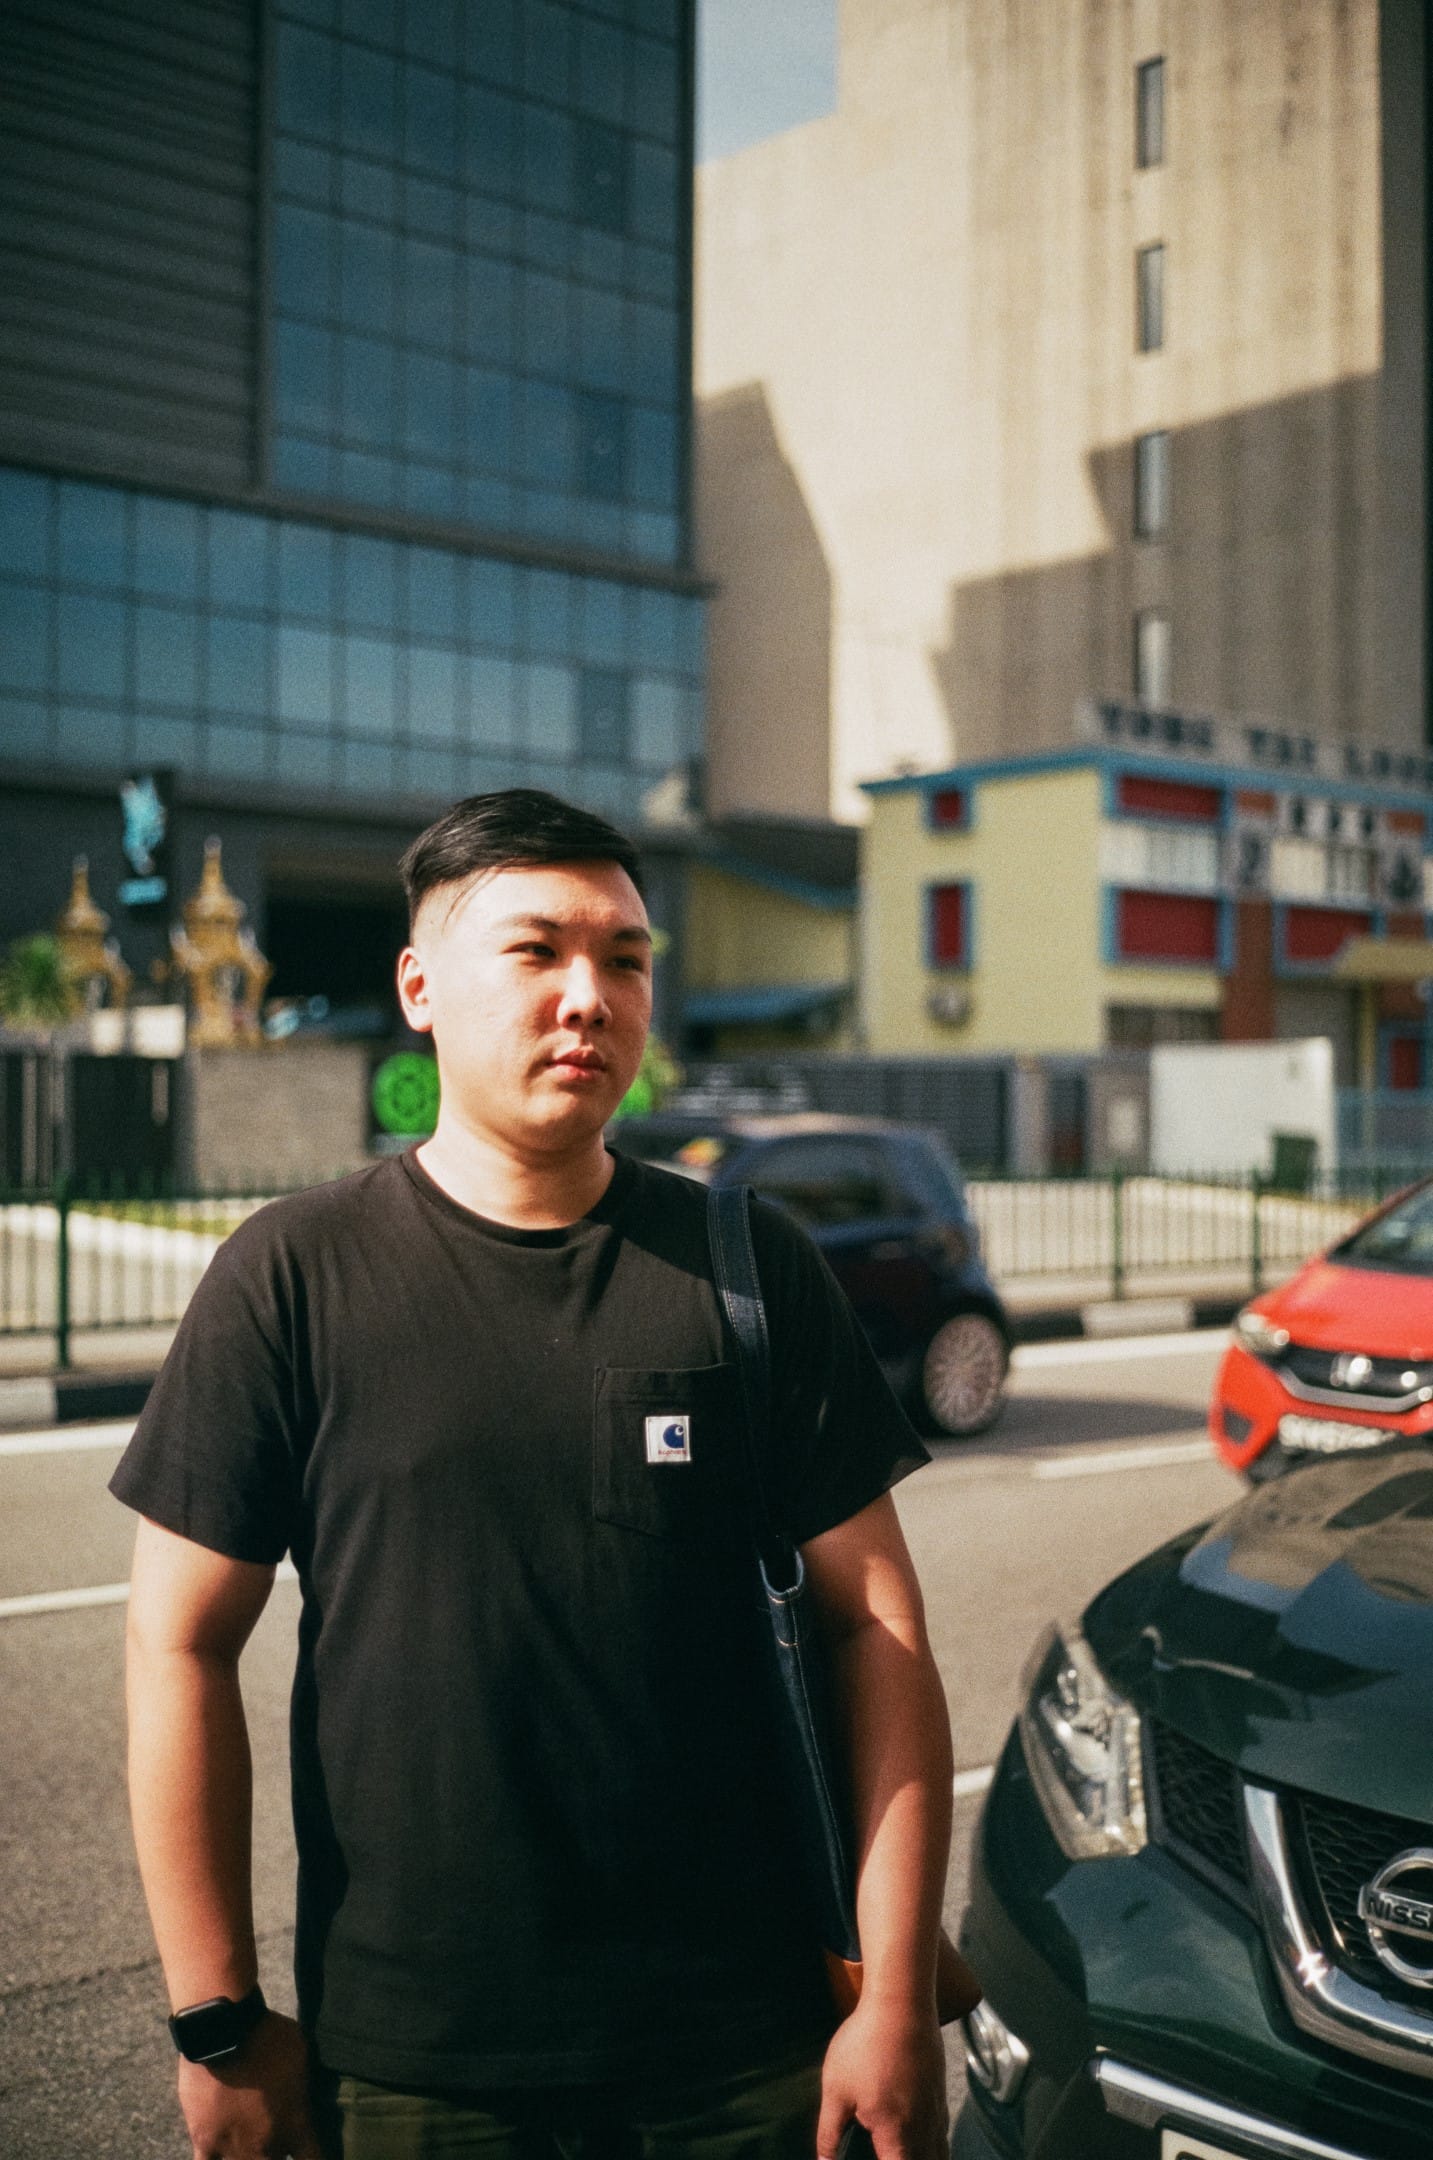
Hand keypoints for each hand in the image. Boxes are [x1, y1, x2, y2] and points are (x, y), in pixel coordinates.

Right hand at [178, 2010, 327, 2159]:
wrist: (223, 2031)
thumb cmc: (268, 2035)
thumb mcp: (303, 2053)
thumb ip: (306, 2082)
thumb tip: (308, 2088)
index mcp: (296, 2126)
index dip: (316, 2159)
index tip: (311, 2152)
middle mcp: (267, 2145)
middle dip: (279, 2156)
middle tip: (277, 2140)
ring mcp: (234, 2148)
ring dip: (251, 2157)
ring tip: (251, 2145)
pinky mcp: (205, 2142)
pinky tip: (220, 2156)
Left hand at [816, 1995, 947, 2159]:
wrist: (902, 2002)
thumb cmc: (866, 2044)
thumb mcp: (836, 2090)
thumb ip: (829, 2132)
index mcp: (897, 2134)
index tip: (872, 2159)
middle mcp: (924, 2128)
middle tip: (885, 2152)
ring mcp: (936, 2108)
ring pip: (939, 2152)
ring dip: (925, 2158)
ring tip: (901, 2151)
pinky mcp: (940, 2089)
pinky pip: (942, 2130)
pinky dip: (933, 2142)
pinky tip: (916, 2133)